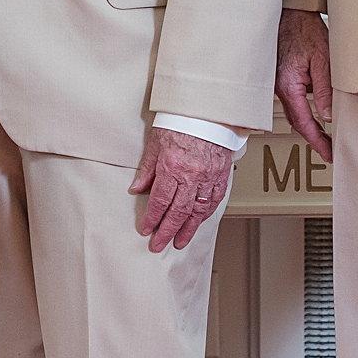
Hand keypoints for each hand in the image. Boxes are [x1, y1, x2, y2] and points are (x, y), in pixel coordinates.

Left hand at [129, 127, 234, 252]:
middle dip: (167, 231)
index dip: (152, 218)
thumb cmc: (179, 123)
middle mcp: (191, 175)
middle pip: (178, 212)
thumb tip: (136, 190)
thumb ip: (147, 169)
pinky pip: (214, 200)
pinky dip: (206, 214)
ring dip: (188, 229)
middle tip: (159, 245)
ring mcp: (208, 177)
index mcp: (172, 167)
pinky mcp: (221, 175)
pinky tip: (199, 222)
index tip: (145, 230)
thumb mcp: (155, 143)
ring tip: (180, 242)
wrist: (206, 111)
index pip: (160, 201)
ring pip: (198, 211)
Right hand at [275, 9, 333, 163]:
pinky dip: (302, 113)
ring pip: (292, 112)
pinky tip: (313, 115)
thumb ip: (324, 90)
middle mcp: (278, 88)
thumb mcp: (323, 60)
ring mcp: (276, 83)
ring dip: (308, 126)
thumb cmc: (304, 31)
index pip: (303, 122)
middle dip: (313, 138)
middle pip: (296, 122)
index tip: (329, 154)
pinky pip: (290, 102)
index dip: (317, 141)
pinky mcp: (279, 78)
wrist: (289, 13)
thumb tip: (327, 116)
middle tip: (329, 151)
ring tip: (325, 137)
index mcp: (288, 86)